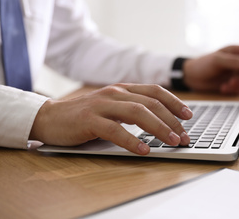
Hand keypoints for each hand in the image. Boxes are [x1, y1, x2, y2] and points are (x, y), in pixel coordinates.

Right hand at [30, 83, 191, 154]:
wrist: (50, 117)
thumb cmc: (85, 115)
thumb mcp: (112, 107)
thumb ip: (132, 108)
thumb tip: (160, 120)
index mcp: (123, 89)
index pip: (155, 91)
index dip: (174, 102)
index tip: (188, 116)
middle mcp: (115, 93)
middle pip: (151, 102)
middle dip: (172, 120)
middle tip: (184, 136)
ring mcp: (102, 104)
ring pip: (138, 112)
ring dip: (159, 128)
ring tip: (172, 141)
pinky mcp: (90, 119)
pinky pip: (115, 130)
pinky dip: (132, 140)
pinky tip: (143, 150)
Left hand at [183, 45, 238, 93]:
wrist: (191, 77)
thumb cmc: (202, 64)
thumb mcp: (217, 60)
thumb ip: (233, 61)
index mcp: (237, 51)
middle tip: (233, 81)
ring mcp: (238, 72)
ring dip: (238, 85)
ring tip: (226, 85)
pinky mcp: (235, 83)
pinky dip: (233, 90)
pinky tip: (223, 88)